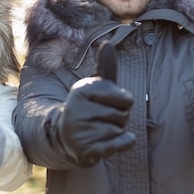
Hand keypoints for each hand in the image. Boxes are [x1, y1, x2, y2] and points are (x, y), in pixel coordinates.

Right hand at [57, 41, 135, 166]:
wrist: (67, 137)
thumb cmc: (88, 108)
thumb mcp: (95, 87)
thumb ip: (105, 68)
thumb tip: (107, 43)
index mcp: (82, 90)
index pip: (126, 99)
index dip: (122, 103)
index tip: (106, 104)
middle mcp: (78, 109)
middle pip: (124, 116)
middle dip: (119, 119)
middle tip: (102, 120)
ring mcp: (81, 131)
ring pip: (120, 131)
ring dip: (116, 133)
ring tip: (98, 131)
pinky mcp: (87, 150)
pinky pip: (119, 145)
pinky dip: (124, 143)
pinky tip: (118, 141)